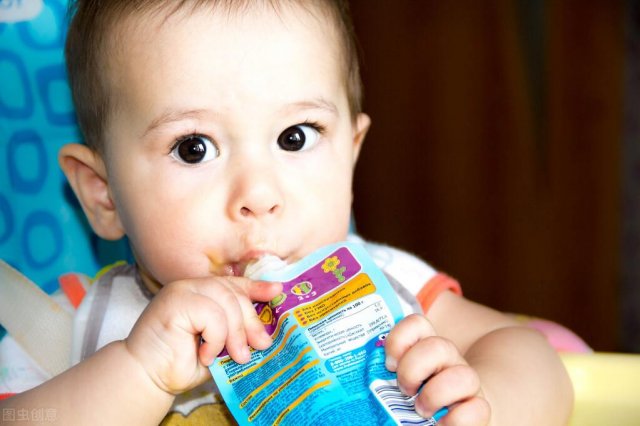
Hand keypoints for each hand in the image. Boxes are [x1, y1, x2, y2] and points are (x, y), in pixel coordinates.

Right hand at [123, 276, 281, 394]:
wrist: (147, 376)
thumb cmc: (181, 363)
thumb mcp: (218, 346)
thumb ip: (236, 334)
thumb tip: (265, 334)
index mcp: (201, 293)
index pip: (233, 284)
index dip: (256, 287)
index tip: (277, 291)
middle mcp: (191, 286)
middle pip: (234, 293)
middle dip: (251, 321)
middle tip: (261, 346)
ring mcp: (182, 290)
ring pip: (226, 301)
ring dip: (235, 333)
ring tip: (235, 355)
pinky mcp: (175, 301)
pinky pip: (212, 315)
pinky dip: (216, 338)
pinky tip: (206, 354)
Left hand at [385, 314, 490, 424]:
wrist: (452, 409)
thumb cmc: (415, 391)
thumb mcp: (399, 373)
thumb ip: (385, 367)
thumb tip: (349, 378)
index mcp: (426, 345)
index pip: (417, 324)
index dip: (399, 340)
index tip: (389, 363)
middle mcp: (449, 359)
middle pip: (438, 346)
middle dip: (413, 369)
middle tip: (403, 388)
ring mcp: (466, 383)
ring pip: (464, 376)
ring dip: (434, 395)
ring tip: (420, 409)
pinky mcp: (478, 408)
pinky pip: (477, 410)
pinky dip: (457, 420)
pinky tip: (441, 424)